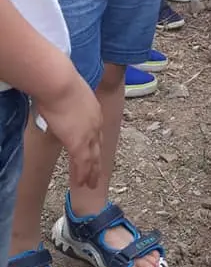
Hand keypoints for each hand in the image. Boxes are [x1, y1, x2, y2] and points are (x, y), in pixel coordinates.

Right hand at [37, 68, 102, 188]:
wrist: (60, 84)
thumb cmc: (58, 82)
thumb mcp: (68, 92)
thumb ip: (67, 102)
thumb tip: (57, 104)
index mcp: (94, 110)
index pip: (96, 130)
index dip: (94, 142)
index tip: (93, 150)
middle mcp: (96, 123)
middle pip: (97, 146)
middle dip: (97, 161)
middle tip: (97, 173)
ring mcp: (89, 135)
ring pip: (92, 159)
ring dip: (91, 172)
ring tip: (91, 184)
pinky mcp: (78, 144)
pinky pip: (82, 164)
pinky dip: (82, 174)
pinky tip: (81, 183)